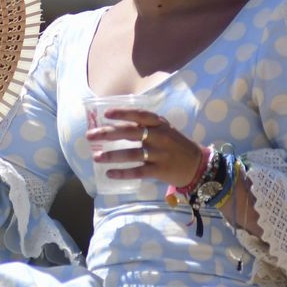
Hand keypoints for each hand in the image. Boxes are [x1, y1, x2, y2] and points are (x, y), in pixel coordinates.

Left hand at [87, 109, 204, 189]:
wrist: (197, 165)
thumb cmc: (177, 145)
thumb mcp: (166, 129)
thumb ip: (147, 125)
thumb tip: (118, 122)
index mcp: (160, 124)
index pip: (139, 115)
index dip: (122, 113)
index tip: (105, 114)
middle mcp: (159, 137)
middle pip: (129, 133)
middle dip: (107, 133)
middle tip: (90, 136)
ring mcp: (160, 154)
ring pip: (131, 154)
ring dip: (111, 155)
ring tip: (96, 157)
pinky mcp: (159, 171)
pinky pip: (137, 172)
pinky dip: (122, 173)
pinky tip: (109, 174)